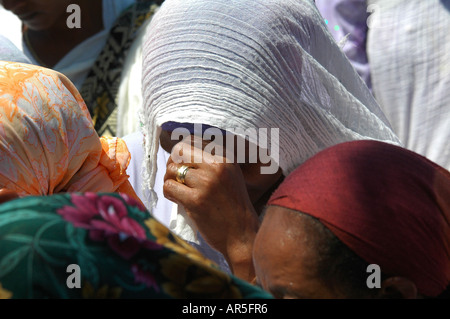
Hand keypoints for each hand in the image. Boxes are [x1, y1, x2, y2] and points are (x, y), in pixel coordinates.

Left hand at [163, 136, 258, 281]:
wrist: (242, 235)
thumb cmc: (234, 208)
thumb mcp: (231, 177)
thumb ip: (212, 162)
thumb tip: (181, 150)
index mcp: (225, 159)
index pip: (193, 141)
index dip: (182, 152)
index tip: (183, 164)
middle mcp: (216, 166)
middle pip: (179, 151)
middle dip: (173, 163)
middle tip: (176, 177)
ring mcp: (205, 183)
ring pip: (172, 170)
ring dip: (171, 181)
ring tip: (179, 191)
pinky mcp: (195, 200)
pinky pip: (169, 187)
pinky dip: (169, 194)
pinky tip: (179, 201)